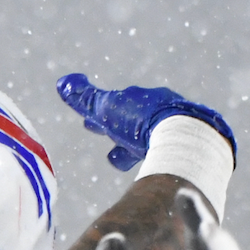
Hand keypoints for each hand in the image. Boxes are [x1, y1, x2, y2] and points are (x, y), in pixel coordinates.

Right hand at [57, 74, 235, 171]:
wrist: (181, 135)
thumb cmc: (140, 121)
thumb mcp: (107, 109)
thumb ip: (85, 99)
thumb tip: (63, 82)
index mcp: (139, 100)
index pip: (114, 107)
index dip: (98, 117)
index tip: (88, 124)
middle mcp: (159, 110)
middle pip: (132, 121)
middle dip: (117, 128)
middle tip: (107, 137)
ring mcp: (174, 127)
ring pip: (148, 138)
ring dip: (133, 147)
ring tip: (122, 160)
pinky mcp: (186, 146)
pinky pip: (165, 151)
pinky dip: (154, 156)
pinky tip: (154, 166)